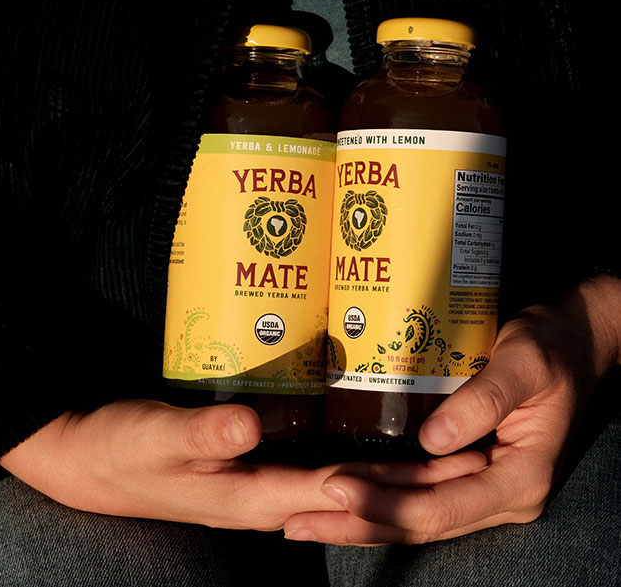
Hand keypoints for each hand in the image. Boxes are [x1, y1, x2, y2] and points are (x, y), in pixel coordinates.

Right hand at [0, 399, 486, 531]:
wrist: (92, 460)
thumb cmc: (122, 449)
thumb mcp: (158, 437)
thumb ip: (204, 432)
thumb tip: (251, 425)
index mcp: (251, 496)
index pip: (335, 493)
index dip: (392, 483)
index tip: (446, 467)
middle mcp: (265, 497)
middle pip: (352, 494)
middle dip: (412, 483)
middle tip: (472, 458)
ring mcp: (260, 484)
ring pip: (341, 481)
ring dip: (391, 470)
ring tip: (441, 448)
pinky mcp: (252, 465)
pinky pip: (315, 463)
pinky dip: (352, 453)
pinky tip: (369, 433)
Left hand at [283, 274, 620, 544]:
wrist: (571, 341)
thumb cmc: (551, 347)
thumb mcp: (524, 364)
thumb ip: (484, 400)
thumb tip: (433, 440)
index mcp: (519, 477)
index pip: (441, 506)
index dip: (385, 504)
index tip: (334, 491)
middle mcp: (499, 494)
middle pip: (419, 522)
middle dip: (356, 525)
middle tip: (296, 524)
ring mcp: (480, 487)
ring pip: (412, 515)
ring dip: (357, 521)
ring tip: (301, 522)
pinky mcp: (463, 472)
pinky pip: (415, 493)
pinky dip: (375, 498)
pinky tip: (337, 497)